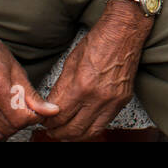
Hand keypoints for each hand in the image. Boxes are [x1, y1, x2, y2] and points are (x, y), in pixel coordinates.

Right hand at [0, 28, 59, 141]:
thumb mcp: (18, 71)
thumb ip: (33, 95)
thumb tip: (52, 111)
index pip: (19, 119)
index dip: (32, 119)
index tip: (36, 113)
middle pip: (7, 129)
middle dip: (20, 126)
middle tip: (24, 114)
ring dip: (6, 130)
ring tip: (11, 116)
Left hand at [41, 7, 148, 140]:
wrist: (124, 32)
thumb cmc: (98, 41)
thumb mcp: (71, 63)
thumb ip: (61, 88)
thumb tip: (51, 107)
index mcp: (80, 85)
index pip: (58, 116)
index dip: (47, 122)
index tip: (43, 121)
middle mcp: (97, 97)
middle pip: (71, 130)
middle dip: (57, 132)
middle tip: (51, 129)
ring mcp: (112, 100)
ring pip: (88, 132)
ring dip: (74, 135)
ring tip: (66, 131)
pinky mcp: (122, 100)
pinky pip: (104, 123)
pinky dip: (91, 128)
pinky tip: (83, 124)